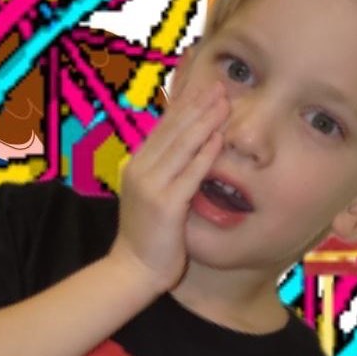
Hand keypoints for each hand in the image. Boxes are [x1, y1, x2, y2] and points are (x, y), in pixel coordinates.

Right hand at [107, 80, 228, 293]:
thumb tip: (187, 147)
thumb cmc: (148, 234)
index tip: (206, 87)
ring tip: (225, 103)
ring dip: (206, 121)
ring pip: (182, 145)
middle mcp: (140, 169)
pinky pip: (190, 174)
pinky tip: (219, 139)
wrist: (131, 270)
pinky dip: (206, 154)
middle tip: (220, 85)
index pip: (164, 127)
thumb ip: (165, 170)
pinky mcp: (165, 205)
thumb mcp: (152, 194)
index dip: (186, 104)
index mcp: (137, 164)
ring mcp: (151, 186)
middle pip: (174, 129)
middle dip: (199, 105)